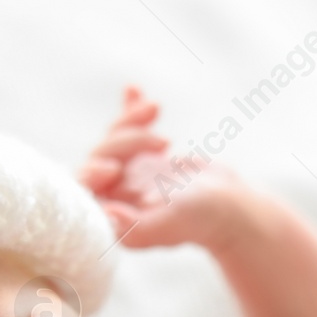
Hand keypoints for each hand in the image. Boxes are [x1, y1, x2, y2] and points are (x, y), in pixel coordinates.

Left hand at [78, 85, 243, 249]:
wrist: (233, 208)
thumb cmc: (203, 219)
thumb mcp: (170, 222)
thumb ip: (136, 226)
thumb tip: (105, 215)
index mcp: (114, 218)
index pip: (84, 192)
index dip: (91, 174)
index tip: (114, 168)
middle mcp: (116, 198)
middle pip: (99, 158)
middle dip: (125, 141)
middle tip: (163, 142)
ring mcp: (130, 177)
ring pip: (113, 140)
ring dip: (131, 121)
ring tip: (156, 109)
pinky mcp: (145, 159)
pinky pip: (130, 128)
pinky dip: (130, 109)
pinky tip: (132, 90)